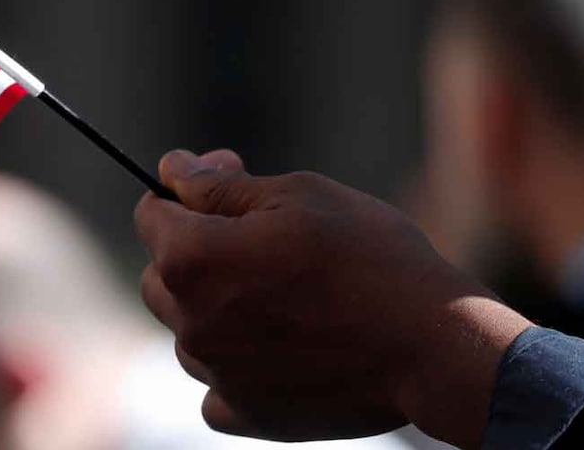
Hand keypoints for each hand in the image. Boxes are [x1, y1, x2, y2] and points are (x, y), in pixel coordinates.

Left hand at [134, 149, 531, 447]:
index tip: (225, 184)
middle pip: (159, 275)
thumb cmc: (370, 256)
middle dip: (192, 249)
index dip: (184, 192)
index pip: (150, 214)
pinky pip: (214, 385)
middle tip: (256, 238)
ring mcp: (216, 373)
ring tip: (280, 293)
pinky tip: (275, 345)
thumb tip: (174, 170)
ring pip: (186, 330)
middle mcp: (190, 321)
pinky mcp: (247, 413)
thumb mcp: (298, 195)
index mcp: (193, 259)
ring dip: (213, 307)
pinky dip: (234, 365)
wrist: (432, 343)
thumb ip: (221, 185)